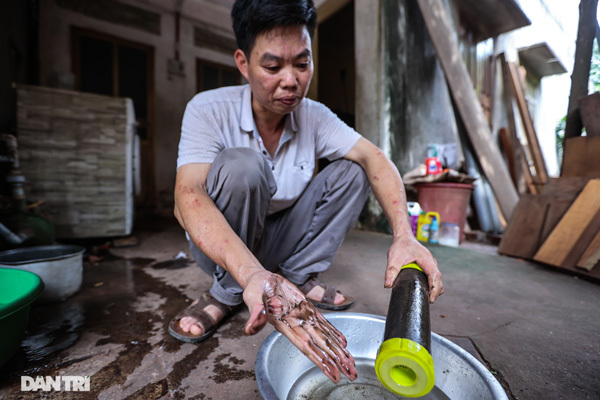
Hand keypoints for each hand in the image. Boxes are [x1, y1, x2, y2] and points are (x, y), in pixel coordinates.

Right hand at [242, 271, 356, 382]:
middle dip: (335, 359)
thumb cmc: (255, 289)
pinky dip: (334, 332)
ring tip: (351, 363)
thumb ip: (254, 314)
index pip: (305, 346)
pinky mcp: (306, 308)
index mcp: (284, 325)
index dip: (319, 359)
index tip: (332, 372)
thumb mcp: (252, 297)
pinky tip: (343, 342)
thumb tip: (250, 329)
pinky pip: (323, 322)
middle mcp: (296, 324)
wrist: (261, 279)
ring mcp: (303, 317)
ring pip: (324, 336)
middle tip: (351, 373)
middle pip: (319, 345)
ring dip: (338, 350)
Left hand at [385, 231, 443, 302]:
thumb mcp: (393, 258)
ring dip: (434, 289)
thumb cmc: (400, 246)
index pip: (435, 276)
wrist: (403, 237)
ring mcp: (431, 264)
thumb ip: (391, 271)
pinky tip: (423, 291)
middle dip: (435, 292)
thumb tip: (387, 285)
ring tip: (425, 297)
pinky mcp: (429, 267)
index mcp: (426, 259)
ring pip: (437, 280)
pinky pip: (433, 278)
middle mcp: (431, 262)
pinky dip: (431, 285)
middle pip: (438, 280)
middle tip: (427, 301)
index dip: (435, 289)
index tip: (431, 299)